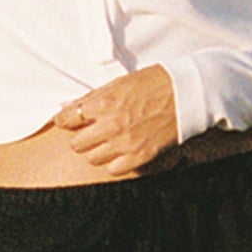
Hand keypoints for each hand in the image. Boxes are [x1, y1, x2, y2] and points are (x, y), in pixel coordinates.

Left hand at [53, 65, 178, 175]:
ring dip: (97, 150)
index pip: (67, 118)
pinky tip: (122, 151)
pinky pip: (114, 169)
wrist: (187, 94)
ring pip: (93, 158)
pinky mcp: (141, 156)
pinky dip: (115, 162)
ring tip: (108, 141)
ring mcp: (126, 143)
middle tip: (91, 131)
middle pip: (76, 144)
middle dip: (81, 137)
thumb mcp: (119, 83)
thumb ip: (91, 97)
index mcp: (103, 103)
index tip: (66, 121)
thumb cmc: (154, 83)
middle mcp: (111, 125)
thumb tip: (67, 106)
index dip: (64, 120)